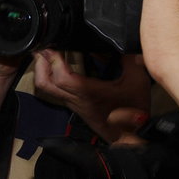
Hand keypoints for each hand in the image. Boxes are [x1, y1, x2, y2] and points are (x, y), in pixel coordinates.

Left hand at [32, 51, 150, 142]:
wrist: (131, 136)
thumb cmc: (134, 111)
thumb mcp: (138, 82)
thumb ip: (132, 60)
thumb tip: (126, 42)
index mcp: (88, 93)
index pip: (61, 78)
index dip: (54, 60)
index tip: (53, 46)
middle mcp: (75, 100)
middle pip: (45, 84)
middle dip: (40, 64)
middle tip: (42, 48)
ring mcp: (72, 104)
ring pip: (46, 89)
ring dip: (42, 71)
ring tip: (46, 55)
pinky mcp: (73, 106)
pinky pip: (54, 91)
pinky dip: (50, 77)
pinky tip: (57, 67)